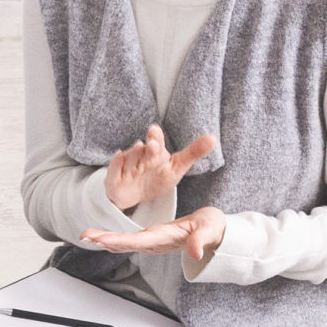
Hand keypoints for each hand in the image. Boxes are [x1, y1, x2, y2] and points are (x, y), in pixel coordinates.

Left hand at [80, 206, 227, 271]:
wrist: (216, 233)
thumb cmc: (214, 228)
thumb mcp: (210, 230)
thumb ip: (201, 240)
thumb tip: (194, 253)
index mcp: (166, 239)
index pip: (140, 241)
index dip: (120, 240)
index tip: (103, 239)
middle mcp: (156, 243)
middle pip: (127, 243)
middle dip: (105, 240)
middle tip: (85, 236)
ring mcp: (153, 242)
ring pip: (125, 243)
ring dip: (105, 240)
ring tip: (86, 236)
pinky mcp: (153, 238)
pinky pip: (129, 240)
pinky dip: (113, 238)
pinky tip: (101, 237)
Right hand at [101, 124, 217, 211]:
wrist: (134, 195)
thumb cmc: (157, 178)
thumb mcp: (177, 167)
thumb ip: (194, 152)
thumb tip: (213, 137)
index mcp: (155, 151)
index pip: (155, 140)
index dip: (155, 136)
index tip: (154, 131)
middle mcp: (139, 155)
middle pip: (141, 147)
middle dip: (144, 145)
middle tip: (149, 145)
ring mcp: (126, 165)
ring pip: (129, 157)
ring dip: (132, 155)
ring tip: (137, 156)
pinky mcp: (113, 177)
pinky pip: (113, 169)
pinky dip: (115, 165)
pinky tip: (119, 158)